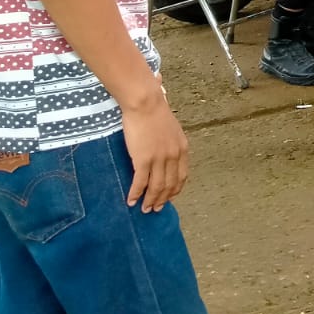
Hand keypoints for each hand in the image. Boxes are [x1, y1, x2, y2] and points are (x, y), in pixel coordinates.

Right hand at [121, 95, 188, 211]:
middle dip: (163, 199)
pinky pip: (140, 182)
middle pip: (170, 184)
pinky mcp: (143, 159)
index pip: (182, 175)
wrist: (145, 104)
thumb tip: (167, 151)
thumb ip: (171, 143)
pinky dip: (136, 194)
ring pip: (156, 187)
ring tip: (145, 209)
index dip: (176, 189)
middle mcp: (174, 156)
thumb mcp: (171, 129)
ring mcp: (159, 159)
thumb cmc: (155, 112)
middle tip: (156, 208)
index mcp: (182, 148)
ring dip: (150, 200)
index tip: (170, 197)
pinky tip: (131, 201)